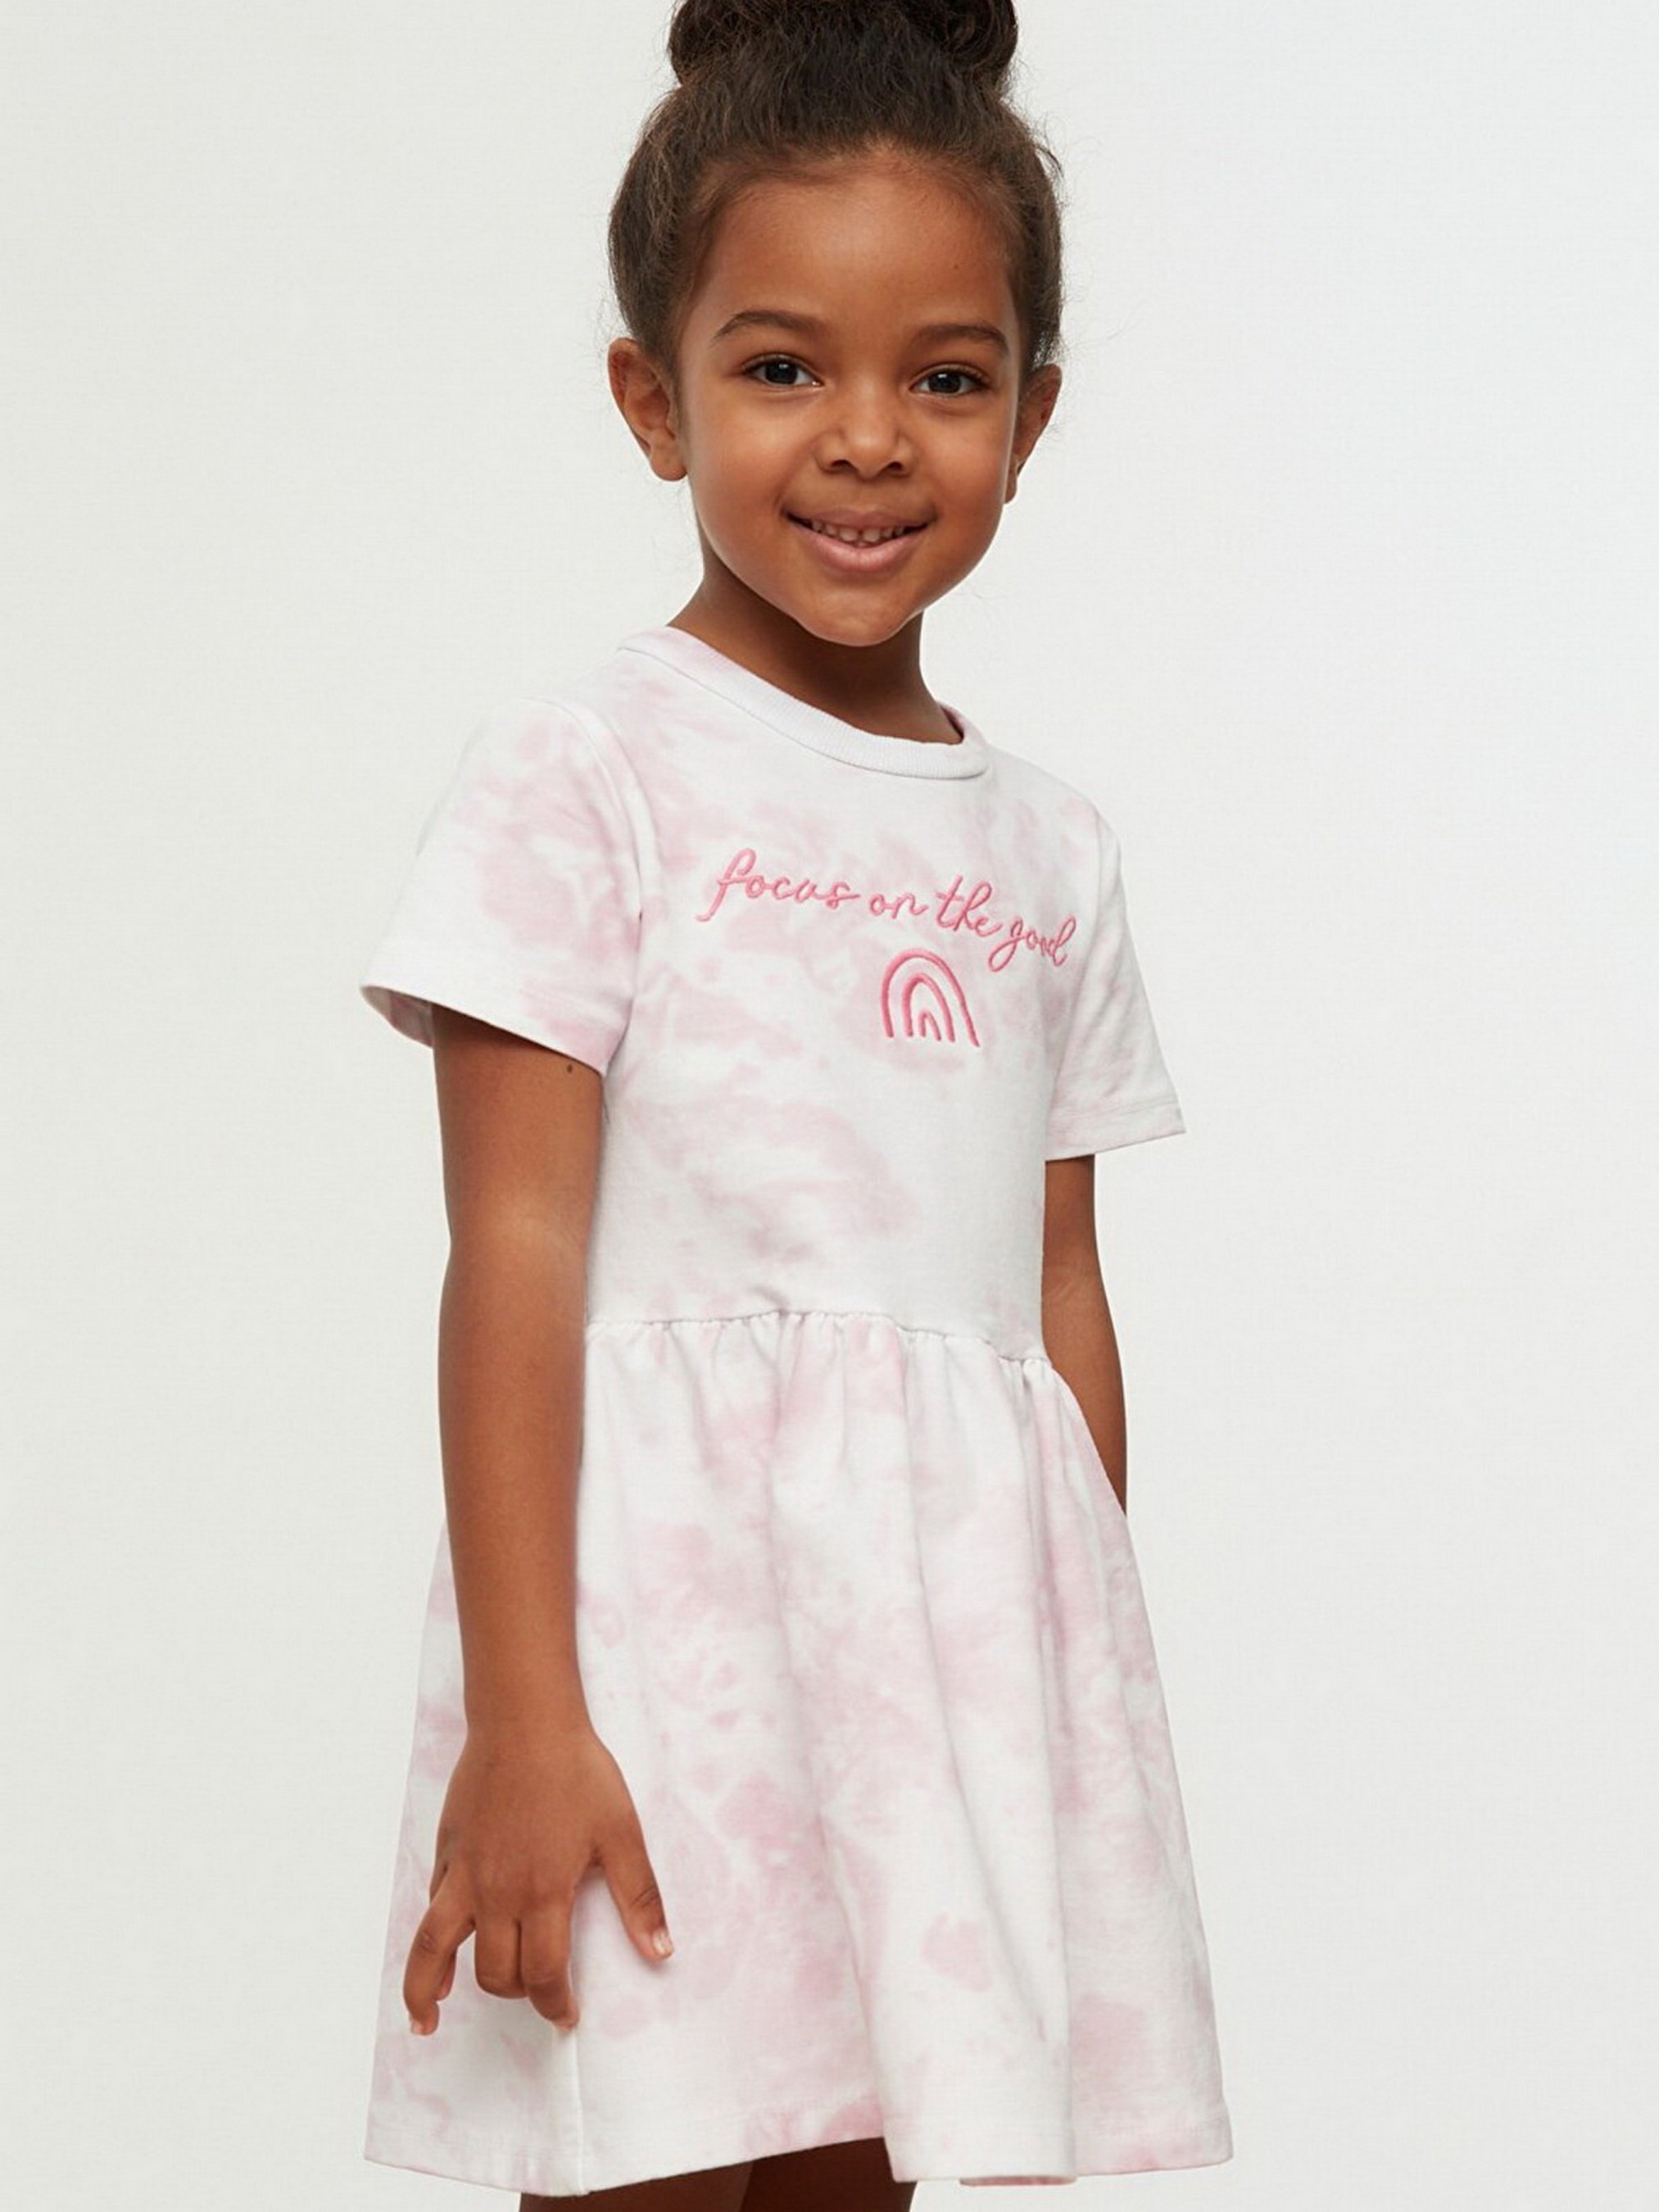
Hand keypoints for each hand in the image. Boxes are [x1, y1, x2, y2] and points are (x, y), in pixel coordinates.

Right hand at [403, 1720, 673, 2035]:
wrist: (525, 1721)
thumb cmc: (576, 1770)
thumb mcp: (621, 1832)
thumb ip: (639, 1897)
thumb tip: (660, 1952)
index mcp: (543, 1893)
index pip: (544, 1974)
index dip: (556, 2004)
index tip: (566, 2015)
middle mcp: (497, 1893)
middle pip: (497, 1972)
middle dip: (519, 1992)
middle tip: (538, 1993)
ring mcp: (465, 1874)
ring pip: (435, 1951)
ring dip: (427, 1992)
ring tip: (429, 2022)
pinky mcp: (447, 1854)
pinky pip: (431, 1911)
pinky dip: (428, 1946)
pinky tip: (434, 1964)